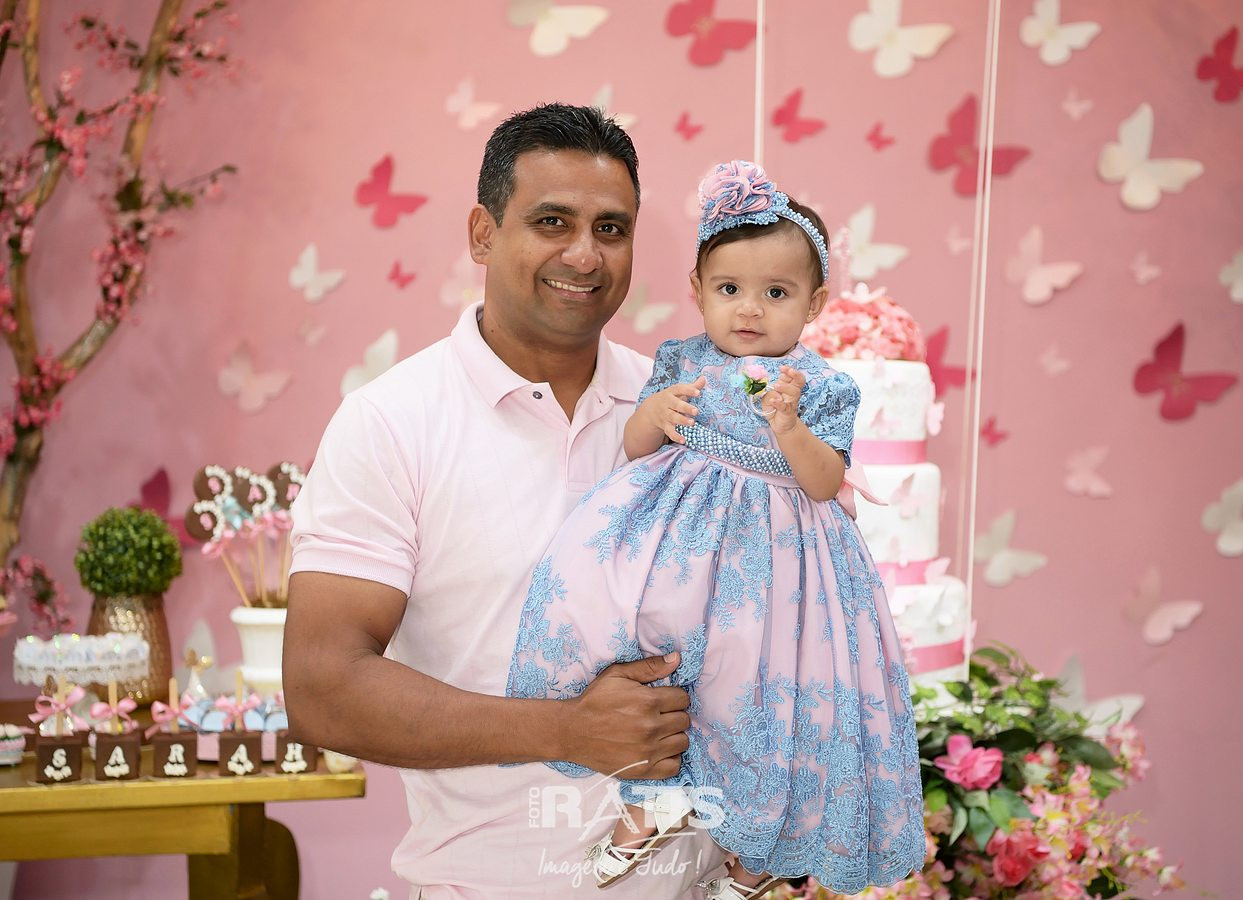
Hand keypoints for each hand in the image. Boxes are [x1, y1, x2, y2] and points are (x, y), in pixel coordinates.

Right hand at [566, 652, 690, 778]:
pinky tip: (659, 750)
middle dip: (674, 714)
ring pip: (682, 742)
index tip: (663, 699)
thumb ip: (649, 667)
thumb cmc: (594, 701)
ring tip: (658, 732)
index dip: (674, 697)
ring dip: (673, 735)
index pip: (682, 698)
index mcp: (648, 701)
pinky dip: (670, 758)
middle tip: (659, 715)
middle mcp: (651, 727)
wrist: (571, 732)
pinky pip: (674, 766)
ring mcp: (648, 751)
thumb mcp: (617, 674)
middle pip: (684, 720)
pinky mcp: (643, 770)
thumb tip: (677, 658)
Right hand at [641, 376, 705, 444]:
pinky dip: (676, 436)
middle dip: (685, 408)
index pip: (679, 389)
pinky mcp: (664, 426)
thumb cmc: (670, 399)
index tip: (698, 392)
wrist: (650, 410)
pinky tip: (684, 440)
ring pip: (673, 418)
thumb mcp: (678, 392)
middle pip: (676, 405)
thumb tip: (704, 378)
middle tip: (696, 411)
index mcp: (671, 393)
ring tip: (692, 423)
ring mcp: (665, 415)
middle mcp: (667, 403)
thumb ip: (692, 386)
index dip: (689, 390)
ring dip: (682, 421)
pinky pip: (669, 432)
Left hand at [761, 365, 804, 433]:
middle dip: (794, 374)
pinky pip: (785, 407)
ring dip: (785, 387)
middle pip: (798, 382)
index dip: (789, 371)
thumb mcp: (767, 397)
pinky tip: (773, 401)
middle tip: (785, 370)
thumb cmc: (774, 409)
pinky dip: (779, 403)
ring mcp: (791, 403)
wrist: (781, 426)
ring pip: (794, 392)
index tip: (782, 368)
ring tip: (776, 386)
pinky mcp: (788, 413)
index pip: (793, 377)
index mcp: (788, 388)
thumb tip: (770, 388)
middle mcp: (792, 394)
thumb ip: (768, 391)